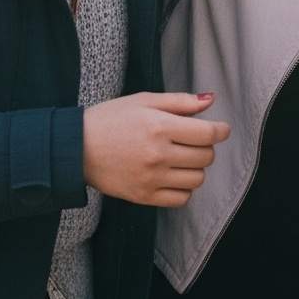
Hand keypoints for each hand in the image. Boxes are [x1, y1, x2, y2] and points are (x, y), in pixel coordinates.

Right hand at [82, 92, 229, 207]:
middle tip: (195, 140)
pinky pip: (180, 199)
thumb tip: (210, 100)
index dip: (221, 130)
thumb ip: (180, 101)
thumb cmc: (112, 118)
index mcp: (160, 126)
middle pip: (205, 157)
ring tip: (183, 158)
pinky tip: (174, 176)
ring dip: (196, 168)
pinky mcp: (143, 197)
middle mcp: (158, 154)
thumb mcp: (145, 100)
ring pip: (196, 180)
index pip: (207, 133)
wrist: (77, 148)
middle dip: (207, 147)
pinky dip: (184, 188)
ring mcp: (151, 179)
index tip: (221, 129)